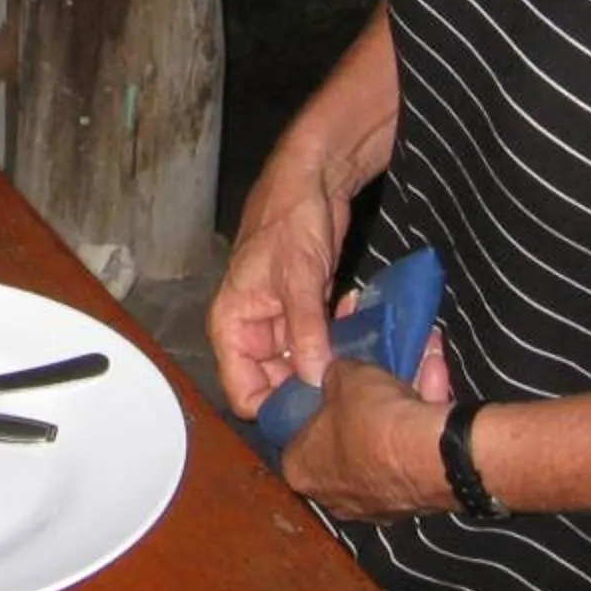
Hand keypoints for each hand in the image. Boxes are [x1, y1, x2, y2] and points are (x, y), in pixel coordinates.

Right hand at [207, 146, 353, 419]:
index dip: (277, 408)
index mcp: (232, 326)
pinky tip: (359, 337)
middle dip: (310, 390)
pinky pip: (319, 347)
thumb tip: (314, 381)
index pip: (244, 394)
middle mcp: (251, 332)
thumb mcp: (298, 276)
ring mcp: (279, 324)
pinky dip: (338, 347)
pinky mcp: (305, 314)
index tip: (318, 412)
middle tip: (348, 389)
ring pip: (301, 369)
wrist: (312, 178)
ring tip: (358, 361)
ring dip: (328, 368)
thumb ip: (304, 331)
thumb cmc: (290, 218)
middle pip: (275, 388)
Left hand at [281, 347, 455, 520]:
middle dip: (360, 415)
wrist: (428, 455)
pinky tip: (435, 388)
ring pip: (381, 451)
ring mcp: (372, 505)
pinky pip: (410, 458)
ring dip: (397, 416)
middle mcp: (331, 496)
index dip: (315, 409)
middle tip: (373, 388)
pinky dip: (420, 428)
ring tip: (413, 380)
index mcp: (300, 468)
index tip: (331, 390)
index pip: (297, 437)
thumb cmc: (372, 419)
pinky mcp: (410, 504)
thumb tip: (338, 375)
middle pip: (341, 446)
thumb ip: (334, 375)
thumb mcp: (344, 376)